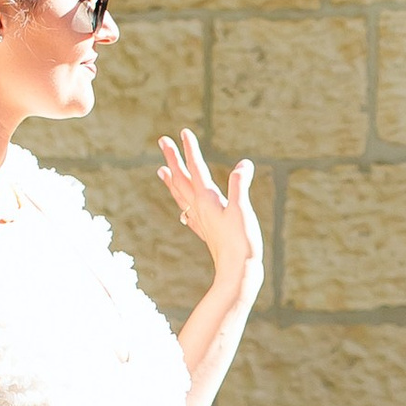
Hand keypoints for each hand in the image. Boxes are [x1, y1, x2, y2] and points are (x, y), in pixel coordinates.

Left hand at [158, 129, 260, 295]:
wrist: (236, 273)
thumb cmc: (241, 243)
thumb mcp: (243, 211)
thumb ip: (240, 186)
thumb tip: (244, 164)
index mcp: (207, 200)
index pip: (196, 169)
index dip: (190, 150)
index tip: (183, 132)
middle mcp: (199, 209)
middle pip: (182, 179)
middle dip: (173, 158)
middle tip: (162, 141)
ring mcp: (201, 221)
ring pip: (180, 196)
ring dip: (171, 180)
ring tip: (161, 170)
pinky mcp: (206, 233)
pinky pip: (188, 213)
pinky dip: (181, 203)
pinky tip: (182, 207)